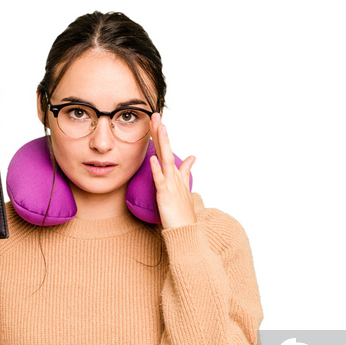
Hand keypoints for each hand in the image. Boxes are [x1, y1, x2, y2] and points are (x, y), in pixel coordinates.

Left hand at [149, 113, 196, 229]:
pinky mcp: (166, 195)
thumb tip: (192, 157)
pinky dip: (157, 169)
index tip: (157, 119)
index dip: (161, 135)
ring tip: (160, 127)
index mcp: (175, 173)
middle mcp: (174, 175)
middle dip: (161, 132)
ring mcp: (171, 184)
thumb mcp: (184, 186)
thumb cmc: (182, 210)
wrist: (186, 230)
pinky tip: (153, 159)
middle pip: (166, 149)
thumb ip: (186, 171)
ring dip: (163, 143)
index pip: (166, 149)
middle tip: (156, 114)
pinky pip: (160, 181)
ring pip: (165, 159)